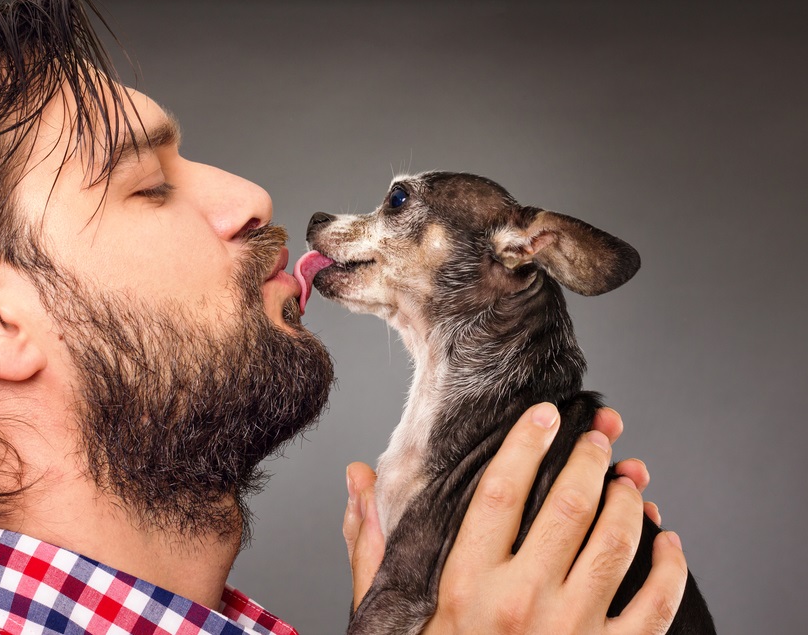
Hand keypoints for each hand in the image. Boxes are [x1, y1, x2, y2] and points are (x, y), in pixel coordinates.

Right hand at [342, 403, 687, 633]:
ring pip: (616, 543)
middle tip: (599, 436)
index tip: (545, 415)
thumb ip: (371, 545)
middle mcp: (522, 603)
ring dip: (629, 500)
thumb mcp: (389, 613)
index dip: (526, 444)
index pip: (500, 492)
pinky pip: (655, 603)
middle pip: (568, 506)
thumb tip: (357, 477)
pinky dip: (670, 565)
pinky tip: (667, 540)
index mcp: (466, 585)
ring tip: (629, 477)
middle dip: (590, 459)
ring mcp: (571, 631)